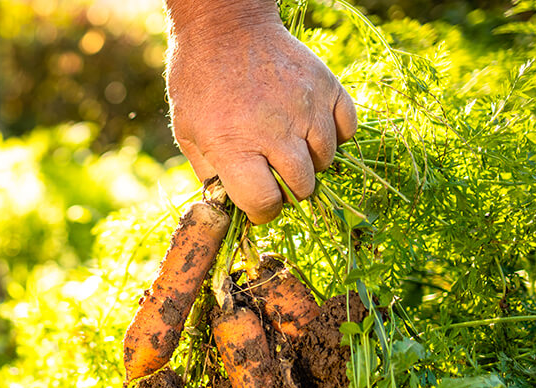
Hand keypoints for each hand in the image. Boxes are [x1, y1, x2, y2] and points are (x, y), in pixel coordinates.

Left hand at [166, 11, 356, 222]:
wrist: (225, 27)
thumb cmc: (199, 81)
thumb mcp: (188, 131)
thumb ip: (210, 173)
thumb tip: (229, 204)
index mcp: (235, 147)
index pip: (265, 203)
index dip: (261, 211)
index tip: (258, 205)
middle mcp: (276, 131)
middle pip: (303, 187)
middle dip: (288, 191)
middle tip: (275, 177)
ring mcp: (306, 108)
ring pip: (327, 160)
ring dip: (311, 163)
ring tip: (289, 149)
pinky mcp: (327, 87)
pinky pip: (347, 129)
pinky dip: (334, 136)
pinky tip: (312, 130)